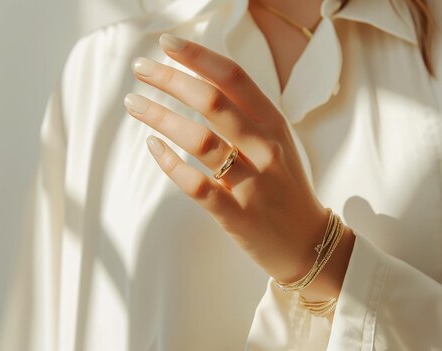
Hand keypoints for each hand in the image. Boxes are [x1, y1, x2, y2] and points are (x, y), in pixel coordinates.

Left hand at [124, 34, 352, 296]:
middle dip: (171, 79)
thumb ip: (246, 114)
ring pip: (199, 140)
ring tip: (134, 103)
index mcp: (274, 124)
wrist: (308, 242)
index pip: (234, 78)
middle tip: (140, 68)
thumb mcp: (276, 141)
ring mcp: (252, 182)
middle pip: (212, 102)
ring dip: (160, 117)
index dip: (198, 56)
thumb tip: (201, 80)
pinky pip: (196, 185)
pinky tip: (151, 147)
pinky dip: (170, 163)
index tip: (168, 43)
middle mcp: (264, 148)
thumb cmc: (285, 186)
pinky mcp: (236, 215)